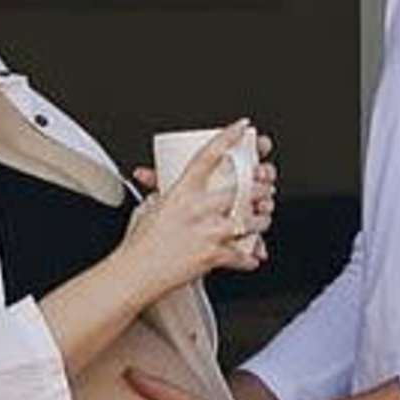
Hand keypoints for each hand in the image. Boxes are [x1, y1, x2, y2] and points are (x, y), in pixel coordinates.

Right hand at [121, 138, 261, 289]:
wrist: (134, 272)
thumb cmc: (139, 243)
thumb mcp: (151, 209)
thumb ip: (164, 194)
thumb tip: (162, 185)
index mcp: (182, 191)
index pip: (208, 155)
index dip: (228, 136)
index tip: (241, 126)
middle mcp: (197, 209)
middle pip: (242, 189)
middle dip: (261, 189)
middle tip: (265, 190)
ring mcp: (207, 232)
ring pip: (250, 222)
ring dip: (261, 222)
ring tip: (261, 221)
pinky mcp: (212, 256)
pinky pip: (242, 255)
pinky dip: (250, 257)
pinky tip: (252, 256)